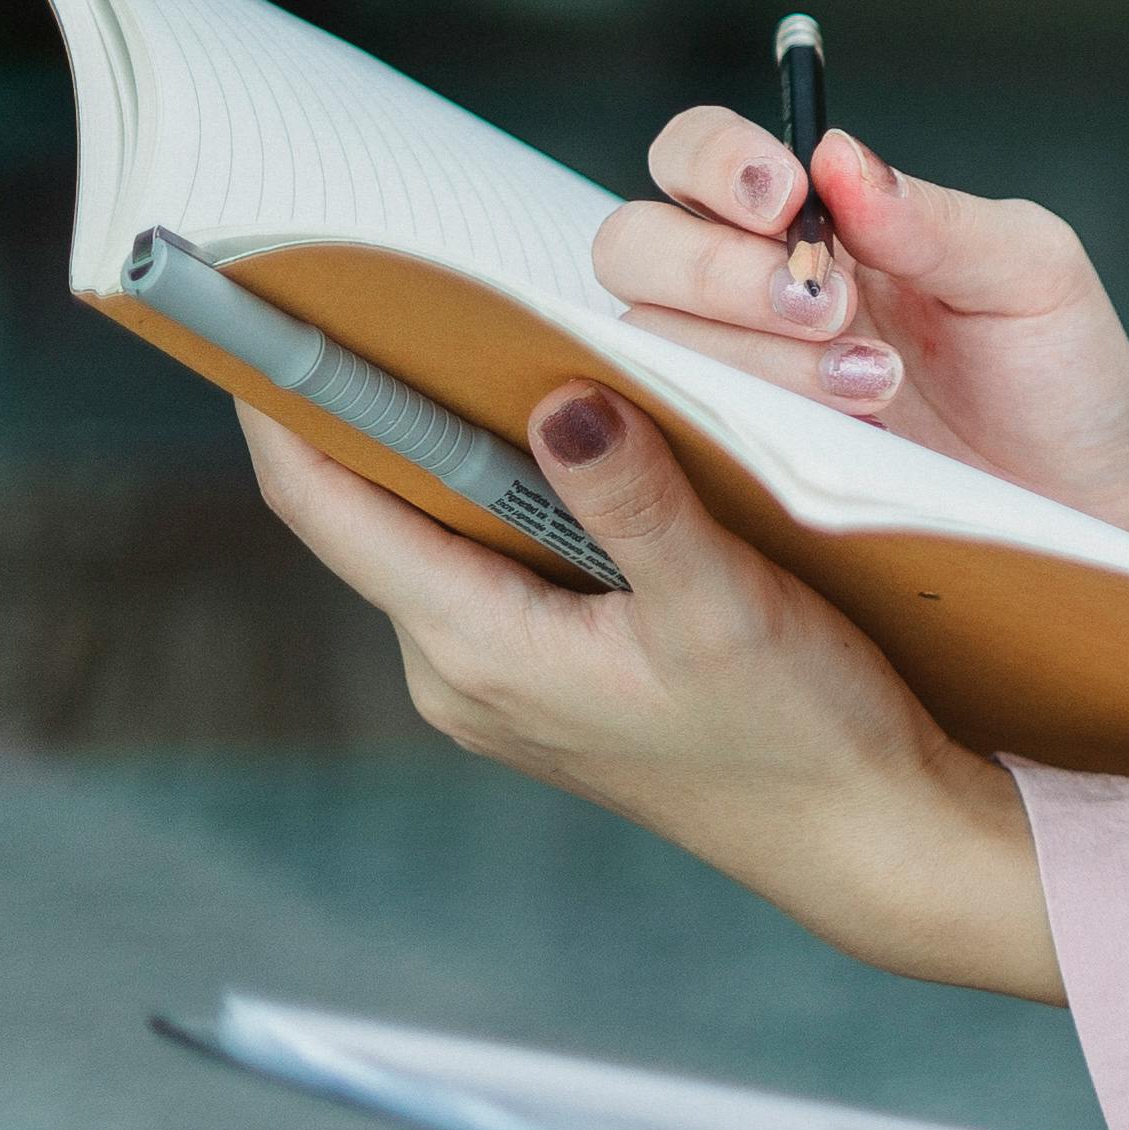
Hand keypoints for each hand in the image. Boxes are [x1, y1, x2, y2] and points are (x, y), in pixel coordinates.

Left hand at [238, 382, 1061, 999]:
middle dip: (391, 406)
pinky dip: (520, 499)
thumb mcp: (725, 606)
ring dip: (469, 451)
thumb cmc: (803, 736)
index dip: (285, 407)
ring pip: (444, 535)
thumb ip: (637, 501)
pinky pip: (497, 568)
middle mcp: (461, 673)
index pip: (330, 508)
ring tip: (514, 357)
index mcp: (477, 652)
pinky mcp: (547, 684)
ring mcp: (499, 684)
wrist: (863, 832)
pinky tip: (586, 457)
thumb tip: (562, 403)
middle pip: (378, 511)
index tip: (265, 312)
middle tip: (418, 297)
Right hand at [592, 106, 1128, 602]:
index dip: (714, 162)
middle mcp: (751, 292)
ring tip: (875, 385)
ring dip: (751, 354)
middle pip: (636, 244)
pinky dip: (738, 424)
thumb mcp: (1031, 274)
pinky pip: (672, 432)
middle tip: (832, 306)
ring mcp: (736, 380)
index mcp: (817, 219)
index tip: (782, 197)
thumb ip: (936, 217)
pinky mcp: (736, 463)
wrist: (1087, 503)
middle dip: (720, 269)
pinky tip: (838, 437)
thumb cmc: (1060, 370)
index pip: (699, 156)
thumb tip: (837, 156)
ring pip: (651, 339)